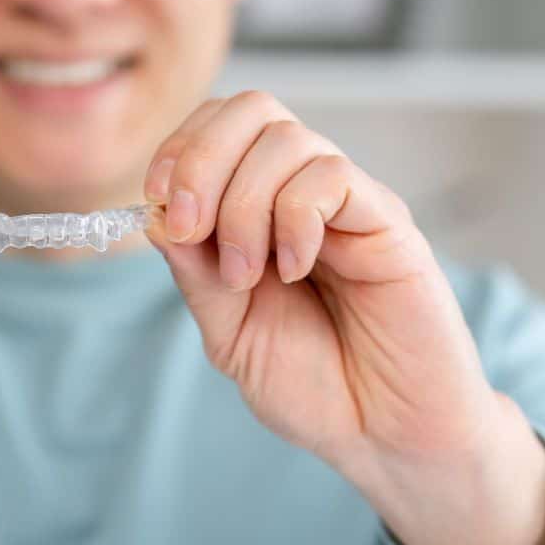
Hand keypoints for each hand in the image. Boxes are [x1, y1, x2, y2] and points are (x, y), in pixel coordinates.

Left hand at [143, 91, 544, 544]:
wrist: (383, 436)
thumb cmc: (314, 386)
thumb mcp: (227, 331)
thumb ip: (193, 272)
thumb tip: (156, 212)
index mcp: (260, 209)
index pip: (218, 128)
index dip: (178, 150)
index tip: (156, 201)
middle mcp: (304, 193)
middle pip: (252, 108)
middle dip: (201, 158)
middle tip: (192, 227)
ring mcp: (348, 204)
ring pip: (287, 139)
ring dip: (243, 205)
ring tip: (247, 274)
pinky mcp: (388, 222)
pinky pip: (333, 177)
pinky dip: (294, 218)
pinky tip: (294, 269)